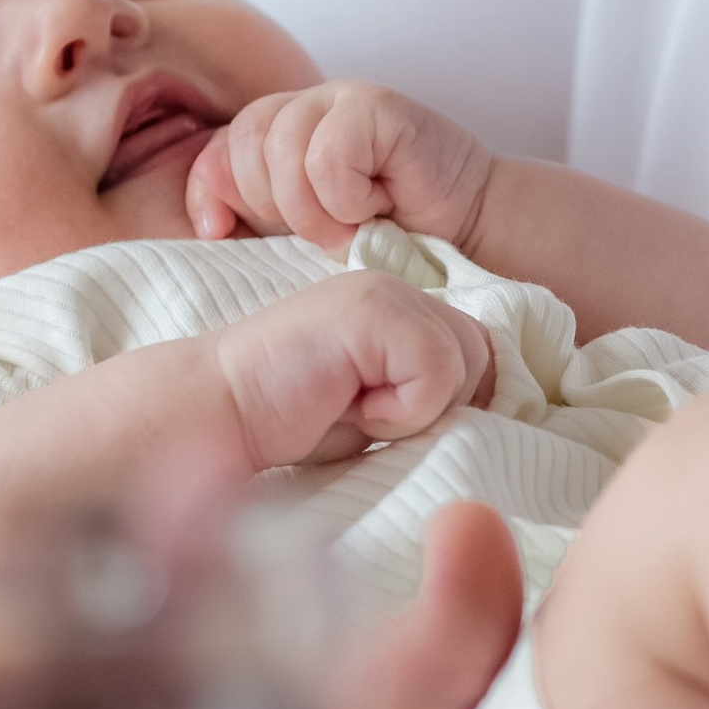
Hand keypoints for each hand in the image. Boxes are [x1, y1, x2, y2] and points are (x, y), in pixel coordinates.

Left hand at [191, 81, 495, 258]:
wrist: (472, 232)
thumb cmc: (394, 238)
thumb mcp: (310, 234)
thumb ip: (260, 220)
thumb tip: (210, 223)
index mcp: (281, 133)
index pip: (218, 147)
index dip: (208, 188)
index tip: (218, 232)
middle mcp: (306, 106)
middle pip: (244, 144)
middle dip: (273, 206)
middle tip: (323, 233)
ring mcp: (341, 97)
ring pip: (283, 150)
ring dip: (314, 210)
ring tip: (353, 226)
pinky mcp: (376, 103)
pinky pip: (327, 155)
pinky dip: (347, 198)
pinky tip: (379, 204)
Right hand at [216, 268, 491, 470]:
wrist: (217, 411)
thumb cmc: (289, 419)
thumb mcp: (376, 405)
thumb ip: (425, 390)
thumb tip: (490, 409)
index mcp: (398, 307)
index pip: (475, 348)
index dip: (451, 400)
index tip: (390, 420)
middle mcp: (397, 288)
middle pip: (481, 353)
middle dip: (440, 405)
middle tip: (369, 416)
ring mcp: (385, 292)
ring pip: (465, 361)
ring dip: (418, 408)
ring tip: (356, 408)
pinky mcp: (373, 311)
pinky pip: (437, 371)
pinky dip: (401, 409)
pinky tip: (348, 404)